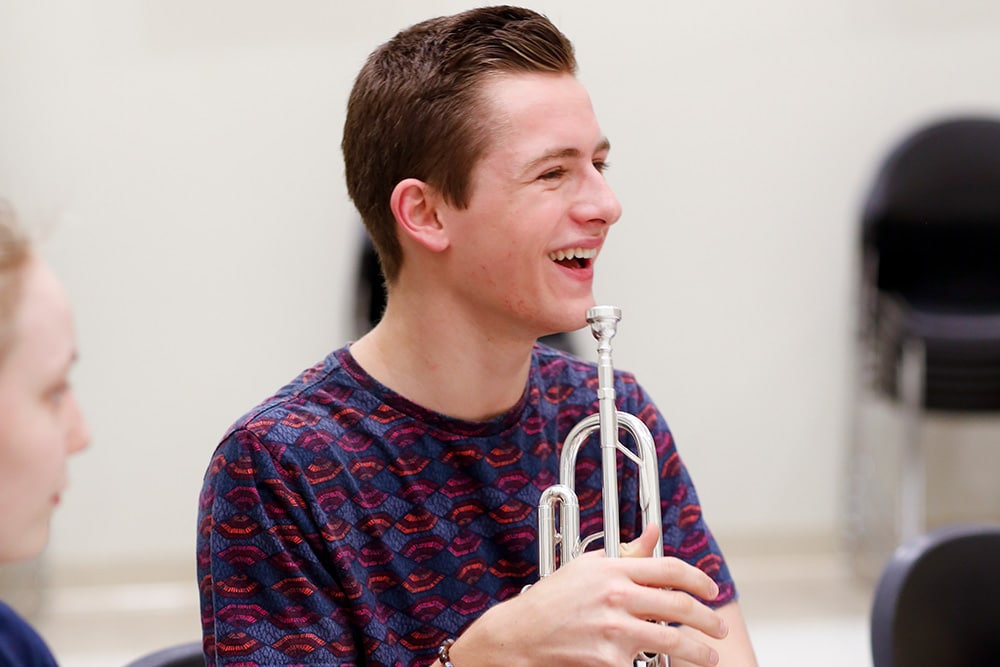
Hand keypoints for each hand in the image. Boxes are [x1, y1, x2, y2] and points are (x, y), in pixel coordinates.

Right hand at [448, 523, 727, 666]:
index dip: (700, 580)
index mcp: (613, 569)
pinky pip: (648, 663)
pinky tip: (670, 666)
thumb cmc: (551, 601)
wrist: (520, 636)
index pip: (670, 569)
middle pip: (680, 606)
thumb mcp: (587, 567)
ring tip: (710, 655)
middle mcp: (617, 596)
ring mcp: (615, 630)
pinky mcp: (610, 661)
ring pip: (674, 640)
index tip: (711, 591)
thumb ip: (626, 553)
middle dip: (708, 619)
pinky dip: (664, 666)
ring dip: (701, 651)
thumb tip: (653, 533)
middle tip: (718, 627)